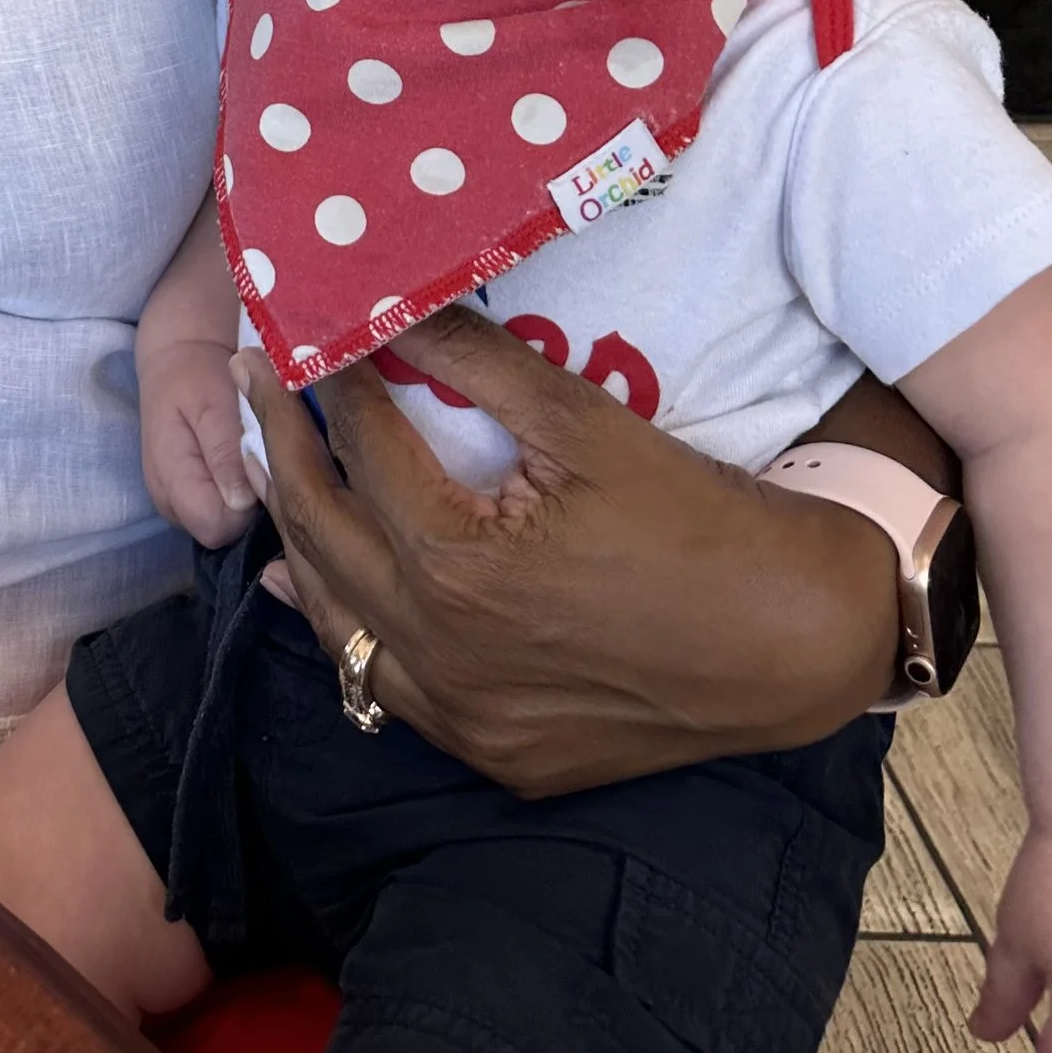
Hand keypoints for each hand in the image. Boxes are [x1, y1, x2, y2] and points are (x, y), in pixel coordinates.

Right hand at [142, 335, 257, 546]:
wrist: (180, 357)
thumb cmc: (197, 375)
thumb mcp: (212, 403)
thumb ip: (223, 451)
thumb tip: (242, 502)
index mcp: (170, 480)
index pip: (217, 527)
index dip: (247, 506)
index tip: (262, 467)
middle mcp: (169, 503)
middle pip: (223, 531)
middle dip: (250, 503)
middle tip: (261, 454)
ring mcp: (177, 504)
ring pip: (225, 525)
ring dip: (246, 497)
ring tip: (252, 453)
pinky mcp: (187, 498)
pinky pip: (221, 512)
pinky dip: (238, 491)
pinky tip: (244, 461)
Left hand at [234, 304, 897, 799]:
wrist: (795, 640)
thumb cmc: (695, 516)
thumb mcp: (582, 419)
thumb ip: (471, 357)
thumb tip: (389, 298)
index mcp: (455, 564)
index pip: (360, 448)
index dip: (324, 380)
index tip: (295, 331)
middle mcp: (441, 653)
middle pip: (321, 532)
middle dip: (279, 447)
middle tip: (256, 382)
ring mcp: (464, 717)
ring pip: (337, 623)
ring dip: (299, 539)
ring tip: (270, 465)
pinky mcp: (495, 755)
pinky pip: (387, 688)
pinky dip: (347, 629)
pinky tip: (315, 588)